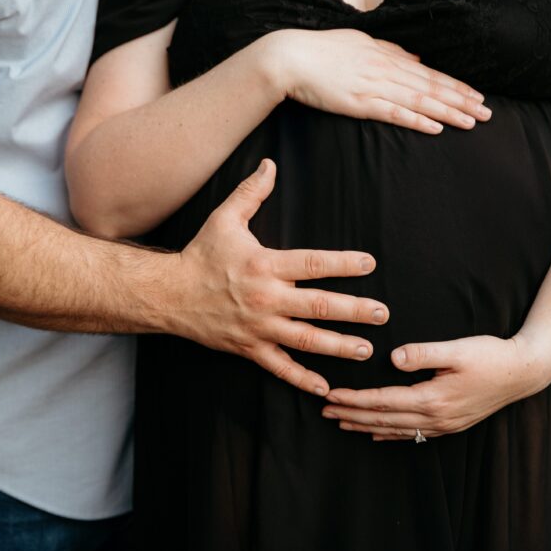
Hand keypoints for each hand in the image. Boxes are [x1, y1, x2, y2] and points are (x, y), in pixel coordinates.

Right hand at [171, 159, 387, 395]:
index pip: (313, 264)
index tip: (369, 263)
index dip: (343, 263)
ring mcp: (259, 328)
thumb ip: (251, 192)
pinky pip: (280, 367)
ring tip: (366, 349)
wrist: (169, 295)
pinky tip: (326, 387)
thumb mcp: (224, 219)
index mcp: (265, 265)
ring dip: (339, 347)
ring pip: (306, 341)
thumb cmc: (200, 255)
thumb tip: (270, 164)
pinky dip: (302, 379)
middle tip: (382, 313)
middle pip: (319, 306)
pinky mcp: (249, 348)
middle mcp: (266, 299)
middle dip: (354, 311)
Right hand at [260, 28, 490, 133]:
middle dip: (462, 100)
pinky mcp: (359, 102)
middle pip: (432, 86)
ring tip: (472, 122)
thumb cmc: (321, 50)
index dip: (456, 85)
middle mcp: (386, 69)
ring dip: (448, 112)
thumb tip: (415, 57)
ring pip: (420, 100)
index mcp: (386, 55)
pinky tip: (436, 127)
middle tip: (488, 113)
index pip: (429, 73)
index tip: (477, 95)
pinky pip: (394, 112)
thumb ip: (389, 50)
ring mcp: (373, 85)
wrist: (290, 57)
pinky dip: (417, 120)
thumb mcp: (359, 42)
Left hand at [321, 335, 550, 439]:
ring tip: (340, 423)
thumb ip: (423, 353)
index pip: (382, 401)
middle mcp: (435, 418)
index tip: (330, 396)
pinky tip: (375, 435)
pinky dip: (389, 435)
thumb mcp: (457, 348)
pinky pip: (412, 434)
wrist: (523, 372)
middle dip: (351, 415)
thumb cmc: (491, 356)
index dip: (354, 399)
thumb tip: (393, 357)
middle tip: (323, 412)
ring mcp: (443, 425)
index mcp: (433, 398)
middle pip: (383, 419)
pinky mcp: (450, 424)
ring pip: (395, 430)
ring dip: (365, 426)